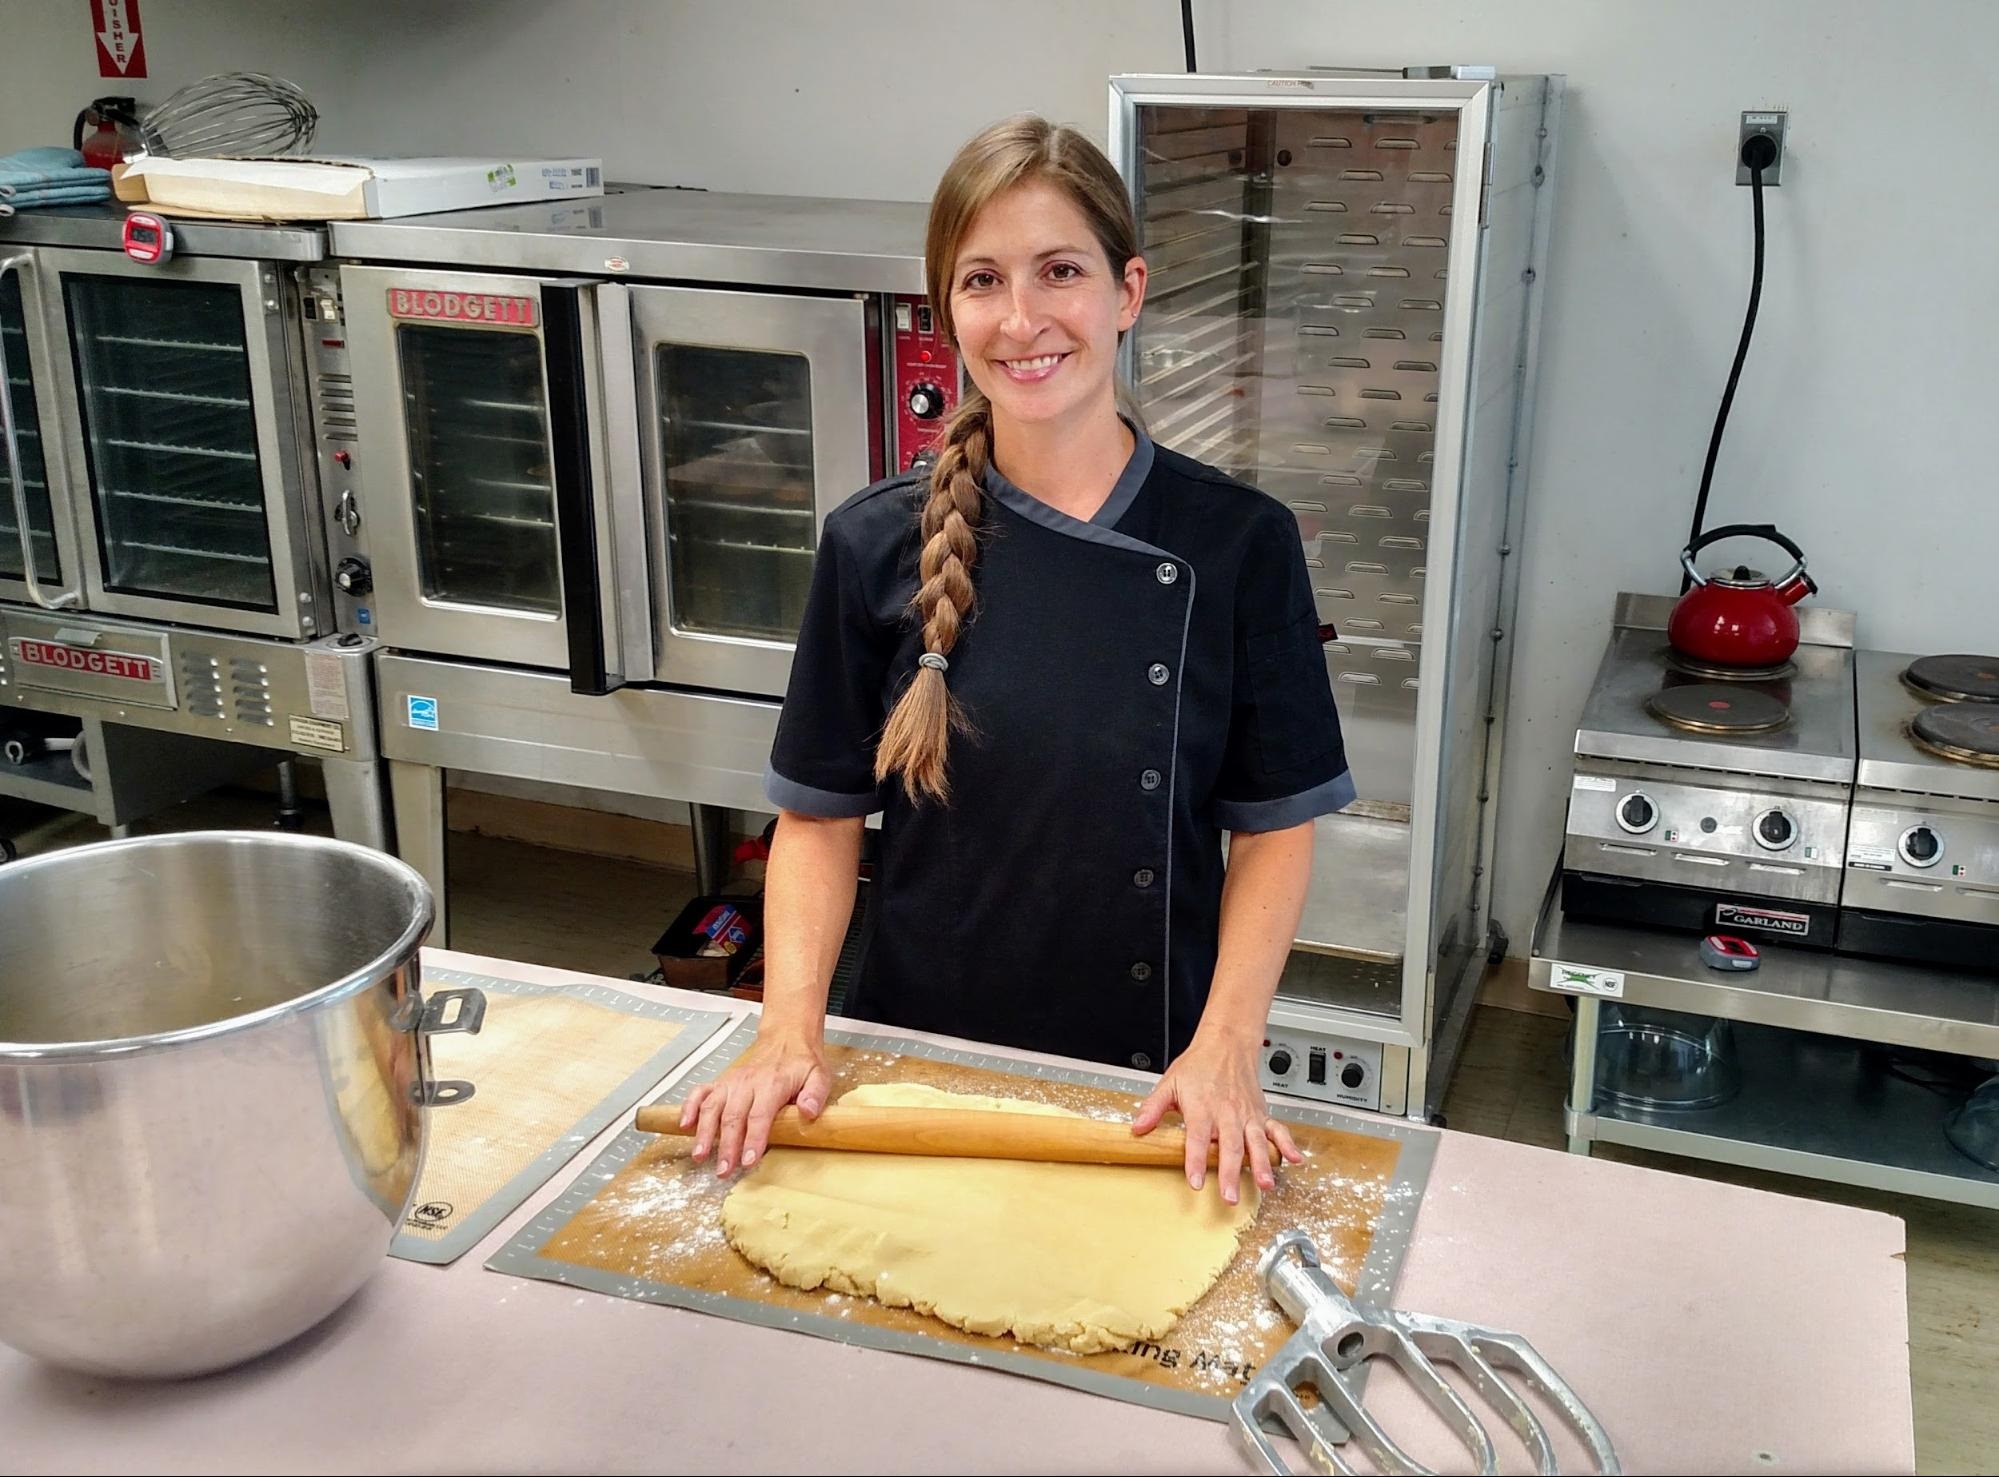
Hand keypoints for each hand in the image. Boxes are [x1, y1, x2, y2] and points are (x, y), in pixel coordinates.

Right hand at [678, 1028, 830, 1177]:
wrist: (786, 1039)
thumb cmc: (802, 1063)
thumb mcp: (819, 1075)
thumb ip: (815, 1094)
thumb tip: (809, 1111)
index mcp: (772, 1084)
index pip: (760, 1115)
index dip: (753, 1139)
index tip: (748, 1160)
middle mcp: (747, 1083)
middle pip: (733, 1117)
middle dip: (726, 1146)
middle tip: (724, 1170)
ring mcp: (731, 1082)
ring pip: (712, 1107)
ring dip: (704, 1132)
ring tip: (700, 1155)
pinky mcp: (721, 1083)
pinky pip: (700, 1093)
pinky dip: (689, 1107)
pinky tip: (684, 1125)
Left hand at [1131, 1033, 1302, 1202]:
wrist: (1226, 1044)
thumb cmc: (1198, 1065)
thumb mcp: (1169, 1083)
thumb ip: (1153, 1107)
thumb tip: (1137, 1127)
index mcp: (1202, 1108)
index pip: (1197, 1139)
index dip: (1195, 1161)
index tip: (1194, 1182)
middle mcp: (1227, 1114)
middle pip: (1229, 1147)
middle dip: (1230, 1174)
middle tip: (1230, 1197)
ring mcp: (1247, 1115)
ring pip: (1256, 1142)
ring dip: (1262, 1164)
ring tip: (1265, 1185)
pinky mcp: (1261, 1114)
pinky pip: (1277, 1130)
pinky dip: (1287, 1144)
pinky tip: (1294, 1160)